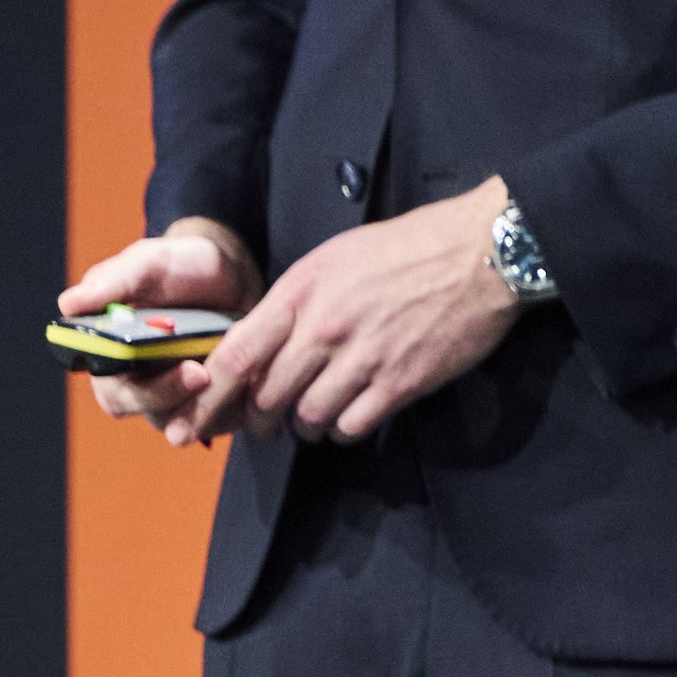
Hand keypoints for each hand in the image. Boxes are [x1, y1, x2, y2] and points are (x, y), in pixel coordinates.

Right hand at [60, 218, 254, 448]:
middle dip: (174, 395)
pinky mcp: (219, 402)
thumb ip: (115, 280)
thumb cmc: (178, 267)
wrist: (230, 271)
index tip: (156, 370)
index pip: (114, 392)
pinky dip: (240, 398)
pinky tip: (254, 372)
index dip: (135, 390)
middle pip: (151, 412)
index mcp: (114, 360)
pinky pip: (228, 415)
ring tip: (231, 368)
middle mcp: (144, 386)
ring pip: (191, 420)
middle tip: (200, 373)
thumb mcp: (150, 263)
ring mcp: (183, 398)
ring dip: (210, 399)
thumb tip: (69, 303)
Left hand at [180, 178, 522, 447]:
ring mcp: (363, 357)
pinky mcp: (400, 382)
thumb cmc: (408, 247)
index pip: (237, 355)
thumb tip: (263, 346)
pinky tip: (350, 415)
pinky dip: (343, 429)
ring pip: (307, 417)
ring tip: (315, 416)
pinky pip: (351, 426)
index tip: (193, 417)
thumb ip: (295, 302)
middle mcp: (325, 326)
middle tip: (270, 420)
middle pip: (267, 396)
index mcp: (302, 290)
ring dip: (305, 425)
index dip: (209, 394)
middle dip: (262, 416)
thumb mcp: (336, 258)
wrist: (483, 252)